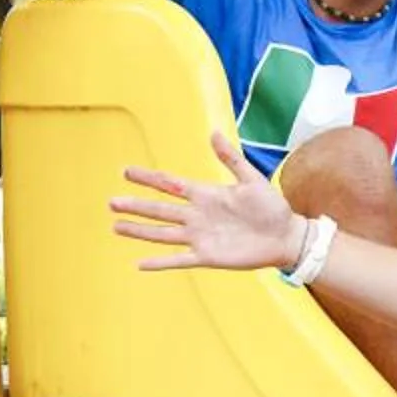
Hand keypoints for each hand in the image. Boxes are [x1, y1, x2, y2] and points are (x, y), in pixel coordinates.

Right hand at [110, 132, 302, 271]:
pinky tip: (140, 263)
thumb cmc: (272, 207)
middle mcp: (197, 216)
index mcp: (205, 195)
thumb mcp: (251, 179)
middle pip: (159, 210)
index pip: (170, 184)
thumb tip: (213, 133)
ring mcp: (200, 237)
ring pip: (162, 234)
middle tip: (111, 201)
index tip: (126, 171)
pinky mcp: (207, 257)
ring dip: (140, 231)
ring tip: (116, 227)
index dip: (149, 178)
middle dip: (136, 205)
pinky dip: (161, 262)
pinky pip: (179, 259)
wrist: (285, 237)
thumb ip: (231, 158)